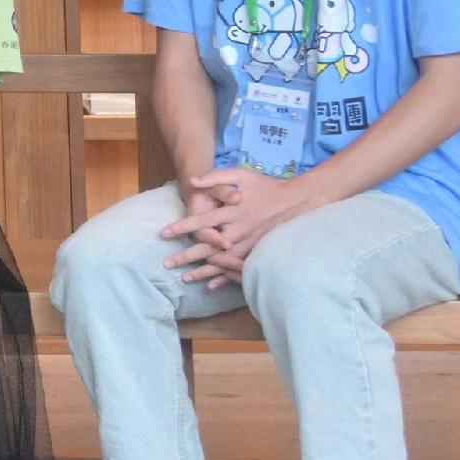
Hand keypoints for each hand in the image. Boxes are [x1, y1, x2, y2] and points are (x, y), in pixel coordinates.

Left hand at [163, 167, 306, 285]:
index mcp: (232, 211)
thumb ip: (216, 177)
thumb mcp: (241, 174)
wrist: (295, 200)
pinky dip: (226, 277)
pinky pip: (239, 267)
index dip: (182, 227)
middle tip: (167, 264)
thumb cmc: (264, 185)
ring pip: (222, 261)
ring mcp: (249, 243)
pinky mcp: (257, 250)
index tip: (164, 233)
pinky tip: (213, 285)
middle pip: (209, 247)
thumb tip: (192, 181)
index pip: (202, 221)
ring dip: (203, 271)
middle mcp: (239, 229)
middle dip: (187, 256)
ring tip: (185, 279)